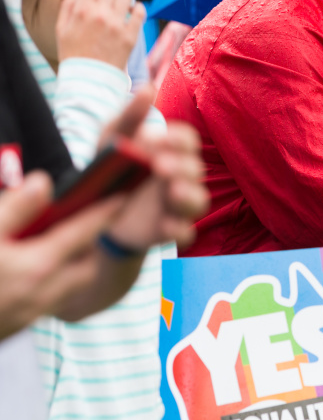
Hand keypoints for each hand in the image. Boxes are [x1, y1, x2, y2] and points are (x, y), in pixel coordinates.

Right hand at [0, 172, 124, 338]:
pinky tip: (28, 270)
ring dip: (71, 266)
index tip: (121, 196)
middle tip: (80, 222)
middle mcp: (42, 294)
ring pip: (69, 287)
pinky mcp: (15, 327)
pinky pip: (49, 301)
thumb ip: (15, 208)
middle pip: (86, 266)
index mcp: (38, 266)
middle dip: (89, 244)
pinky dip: (51, 283)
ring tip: (53, 244)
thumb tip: (44, 183)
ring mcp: (29, 314)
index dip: (105, 211)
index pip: (84, 232)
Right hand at [56, 0, 144, 69]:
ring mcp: (118, 25)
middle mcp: (101, 14)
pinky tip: (133, 11)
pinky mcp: (131, 36)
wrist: (89, 79)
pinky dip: (138, 8)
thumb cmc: (74, 55)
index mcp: (82, 10)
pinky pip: (140, 12)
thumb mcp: (61, 29)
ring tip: (120, 3)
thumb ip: (68, 7)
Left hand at [99, 88, 208, 250]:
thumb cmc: (110, 169)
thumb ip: (130, 116)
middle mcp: (179, 176)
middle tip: (159, 166)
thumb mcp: (112, 139)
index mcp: (169, 151)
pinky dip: (180, 231)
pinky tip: (167, 226)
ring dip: (190, 196)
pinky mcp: (166, 230)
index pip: (188, 140)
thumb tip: (147, 88)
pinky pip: (185, 233)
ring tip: (173, 192)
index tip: (158, 139)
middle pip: (196, 168)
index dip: (178, 139)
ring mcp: (174, 205)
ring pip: (199, 201)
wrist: (92, 212)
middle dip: (182, 166)